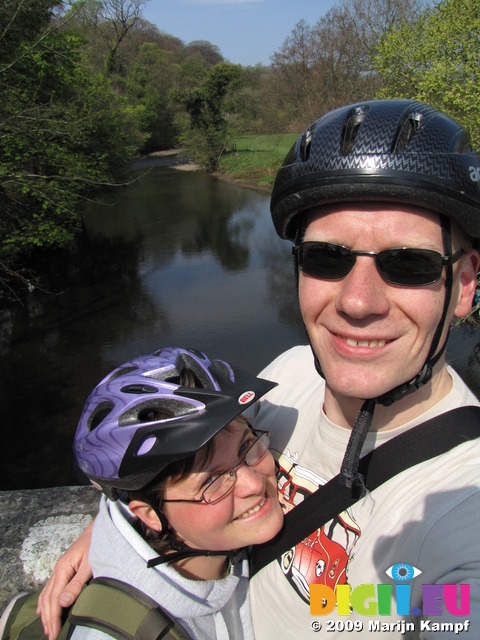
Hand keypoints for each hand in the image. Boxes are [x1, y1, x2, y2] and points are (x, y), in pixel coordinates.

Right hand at [36, 520, 93, 639]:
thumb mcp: (90, 564)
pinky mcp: (63, 569)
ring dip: (45, 612)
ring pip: (46, 595)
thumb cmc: (96, 544)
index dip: (53, 618)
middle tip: (50, 636)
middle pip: (47, 599)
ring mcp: (59, 569)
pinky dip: (44, 601)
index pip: (54, 599)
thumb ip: (76, 583)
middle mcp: (58, 570)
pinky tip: (42, 610)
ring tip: (47, 628)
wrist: (99, 529)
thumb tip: (63, 602)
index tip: (54, 633)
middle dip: (48, 619)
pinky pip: (49, 588)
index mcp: (63, 569)